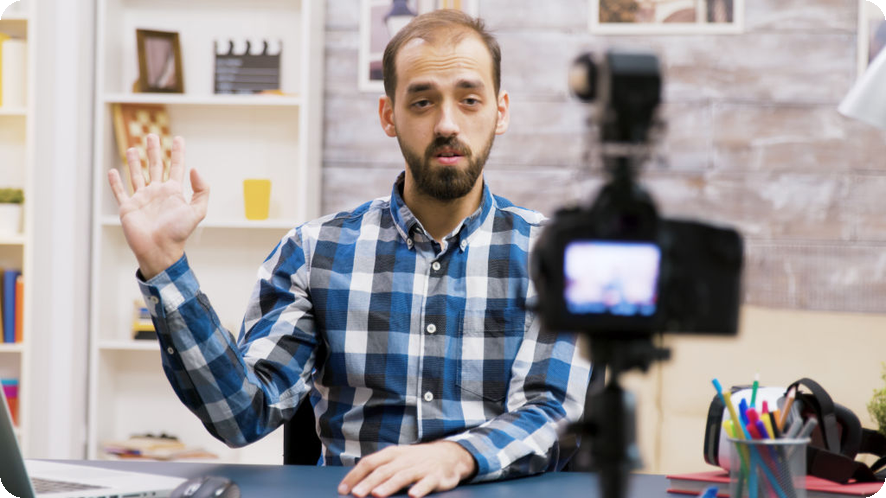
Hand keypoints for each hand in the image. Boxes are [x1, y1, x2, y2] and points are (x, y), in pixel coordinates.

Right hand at [108, 134, 208, 279]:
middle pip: (155, 166)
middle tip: (151, 135)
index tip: (178, 138)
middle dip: (154, 150)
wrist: (160, 250)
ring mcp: (142, 199)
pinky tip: (112, 171)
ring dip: (134, 162)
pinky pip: (120, 192)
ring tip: (131, 148)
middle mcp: (157, 192)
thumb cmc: (179, 233)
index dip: (178, 152)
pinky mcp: (128, 208)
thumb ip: (201, 190)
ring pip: (136, 175)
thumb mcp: (198, 211)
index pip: (176, 166)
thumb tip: (195, 169)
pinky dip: (115, 182)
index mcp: (174, 192)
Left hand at [338, 441, 475, 497]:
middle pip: (384, 470)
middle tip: (356, 494)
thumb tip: (355, 483)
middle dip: (369, 482)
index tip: (342, 489)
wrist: (449, 454)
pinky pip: (427, 483)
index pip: (369, 462)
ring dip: (389, 485)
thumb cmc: (417, 460)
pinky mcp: (436, 476)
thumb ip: (379, 468)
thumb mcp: (397, 459)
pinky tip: (412, 496)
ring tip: (377, 494)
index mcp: (392, 454)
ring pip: (403, 476)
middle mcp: (405, 459)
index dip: (355, 475)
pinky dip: (420, 488)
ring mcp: (421, 467)